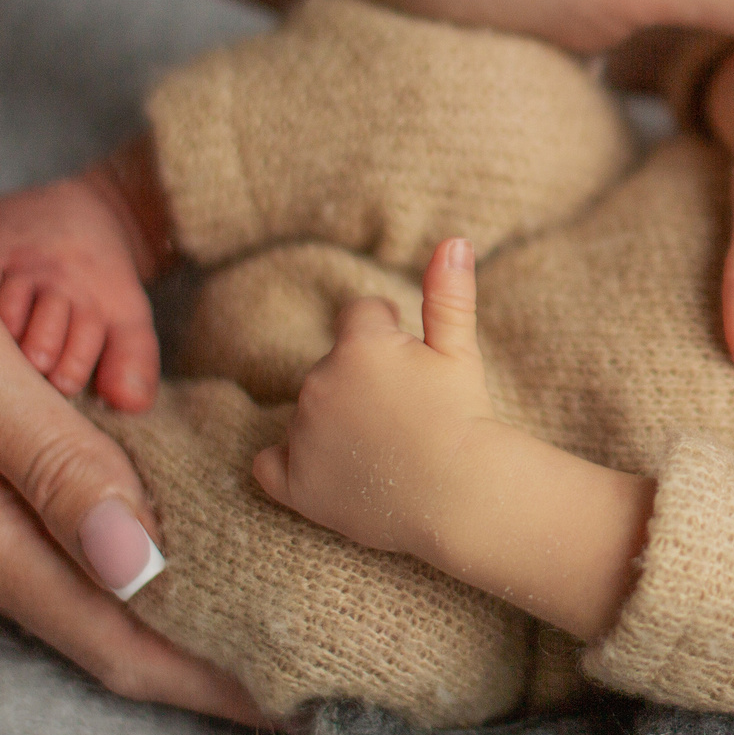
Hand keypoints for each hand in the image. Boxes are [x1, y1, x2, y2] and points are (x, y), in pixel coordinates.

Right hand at [0, 146, 264, 724]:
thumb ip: (51, 461)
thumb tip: (138, 563)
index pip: (109, 638)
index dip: (204, 680)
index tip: (294, 702)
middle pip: (106, 626)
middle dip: (206, 654)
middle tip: (311, 662)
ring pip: (86, 577)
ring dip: (175, 596)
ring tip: (273, 600)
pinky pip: (59, 522)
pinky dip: (129, 533)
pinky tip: (187, 520)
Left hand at [253, 239, 652, 641]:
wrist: (461, 494)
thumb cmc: (464, 419)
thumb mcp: (460, 352)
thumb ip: (447, 295)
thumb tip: (453, 239)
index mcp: (358, 346)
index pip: (361, 314)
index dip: (390, 333)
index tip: (414, 365)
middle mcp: (320, 383)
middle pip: (334, 365)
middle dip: (362, 380)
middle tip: (405, 412)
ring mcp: (303, 434)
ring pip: (310, 409)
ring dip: (334, 419)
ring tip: (384, 445)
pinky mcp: (295, 482)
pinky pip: (269, 463)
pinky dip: (288, 463)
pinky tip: (323, 467)